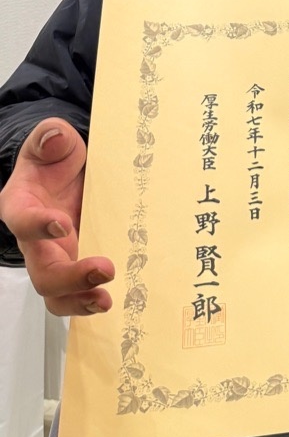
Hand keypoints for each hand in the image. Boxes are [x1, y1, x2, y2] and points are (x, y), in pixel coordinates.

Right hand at [0, 118, 113, 315]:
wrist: (67, 173)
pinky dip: (94, 299)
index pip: (22, 221)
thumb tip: (55, 137)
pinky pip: (79, 291)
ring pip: (57, 293)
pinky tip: (119, 299)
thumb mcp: (53, 140)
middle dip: (70, 277)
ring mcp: (57, 257)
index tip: (62, 223)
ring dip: (80, 301)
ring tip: (106, 300)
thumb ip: (50, 136)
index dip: (38, 225)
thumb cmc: (55, 159)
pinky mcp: (77, 265)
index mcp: (21, 206)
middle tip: (105, 270)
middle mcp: (35, 241)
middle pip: (41, 271)